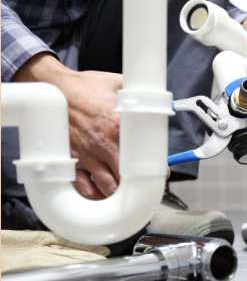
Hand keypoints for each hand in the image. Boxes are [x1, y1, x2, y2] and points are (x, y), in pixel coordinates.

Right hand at [12, 53, 169, 199]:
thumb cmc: (85, 87)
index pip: (143, 156)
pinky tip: (103, 195)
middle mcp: (103, 145)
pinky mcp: (71, 160)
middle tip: (143, 186)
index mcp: (118, 127)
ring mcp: (86, 155)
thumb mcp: (118, 85)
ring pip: (107, 187)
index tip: (159, 174)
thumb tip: (156, 103)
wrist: (53, 88)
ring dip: (118, 194)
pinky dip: (95, 195)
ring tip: (125, 194)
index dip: (154, 169)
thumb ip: (139, 96)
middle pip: (127, 178)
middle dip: (137, 185)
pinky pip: (83, 187)